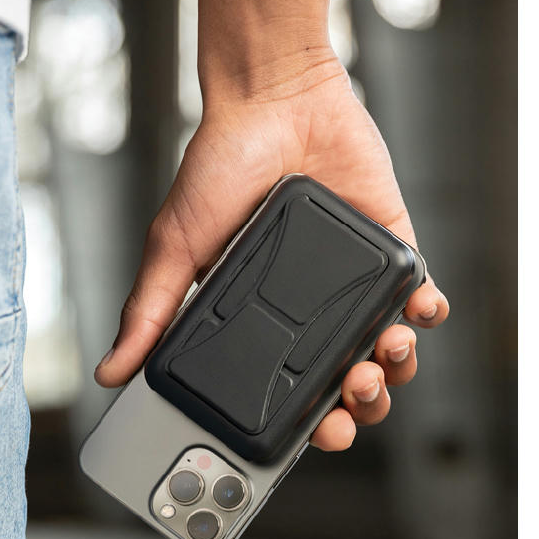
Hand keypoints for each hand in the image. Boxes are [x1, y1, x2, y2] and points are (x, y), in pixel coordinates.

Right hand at [94, 49, 448, 449]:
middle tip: (353, 395)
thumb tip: (110, 373)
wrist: (272, 101)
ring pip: (391, 350)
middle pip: (349, 383)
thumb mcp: (175, 249)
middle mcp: (310, 310)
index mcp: (262, 322)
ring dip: (397, 367)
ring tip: (383, 355)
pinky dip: (428, 313)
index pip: (291, 392)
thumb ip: (151, 313)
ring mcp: (352, 283)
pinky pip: (420, 294)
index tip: (320, 437)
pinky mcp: (390, 247)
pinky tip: (416, 316)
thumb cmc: (219, 170)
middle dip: (362, 404)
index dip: (310, 424)